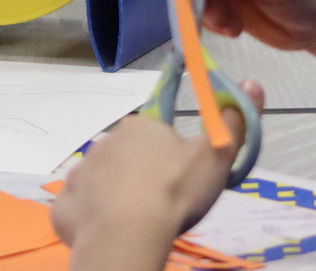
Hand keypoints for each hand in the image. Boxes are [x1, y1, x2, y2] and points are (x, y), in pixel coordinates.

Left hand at [51, 85, 261, 270]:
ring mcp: (80, 174)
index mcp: (140, 127)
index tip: (178, 175)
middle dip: (139, 172)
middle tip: (160, 200)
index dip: (167, 154)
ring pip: (100, 181)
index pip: (154, 132)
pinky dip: (89, 217)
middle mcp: (105, 142)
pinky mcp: (63, 207)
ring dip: (113, 194)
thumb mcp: (216, 155)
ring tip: (135, 219)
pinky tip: (106, 230)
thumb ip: (234, 120)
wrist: (126, 235)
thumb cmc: (173, 191)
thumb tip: (251, 81)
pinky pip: (78, 208)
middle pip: (126, 156)